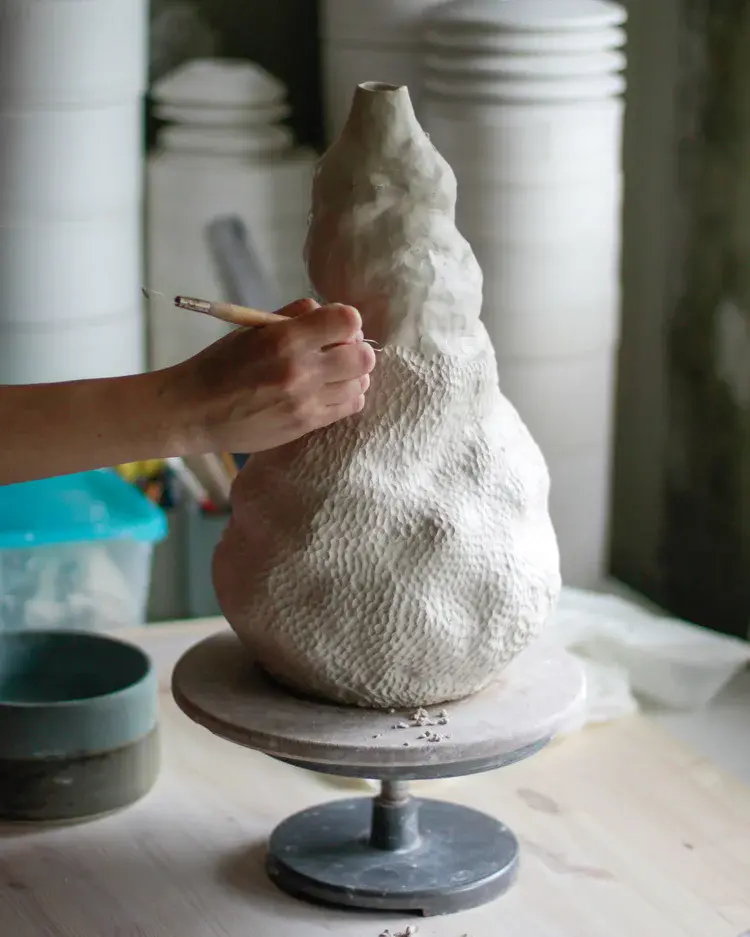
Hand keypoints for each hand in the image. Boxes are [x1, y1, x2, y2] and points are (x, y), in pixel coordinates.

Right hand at [171, 298, 375, 453]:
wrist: (194, 411)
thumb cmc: (220, 365)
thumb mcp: (251, 329)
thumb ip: (292, 316)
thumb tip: (326, 311)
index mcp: (285, 338)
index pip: (348, 320)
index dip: (347, 321)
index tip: (335, 326)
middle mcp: (300, 370)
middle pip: (363, 356)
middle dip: (355, 349)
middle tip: (338, 351)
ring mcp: (306, 401)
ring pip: (360, 383)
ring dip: (352, 375)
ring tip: (332, 373)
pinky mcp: (306, 424)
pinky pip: (350, 406)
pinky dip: (347, 396)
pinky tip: (329, 392)